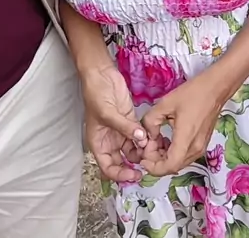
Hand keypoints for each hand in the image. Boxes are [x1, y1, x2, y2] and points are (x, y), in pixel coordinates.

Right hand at [82, 64, 147, 182]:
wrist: (101, 73)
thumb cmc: (96, 94)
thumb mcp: (107, 113)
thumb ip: (124, 127)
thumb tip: (140, 138)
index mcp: (98, 143)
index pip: (108, 167)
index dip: (119, 174)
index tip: (133, 174)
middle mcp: (109, 141)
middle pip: (122, 162)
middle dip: (133, 166)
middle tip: (147, 166)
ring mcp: (121, 131)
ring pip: (133, 150)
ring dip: (142, 151)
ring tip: (151, 149)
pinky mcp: (130, 121)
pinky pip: (139, 135)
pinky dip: (145, 139)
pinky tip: (152, 139)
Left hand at [140, 73, 221, 176]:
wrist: (215, 88)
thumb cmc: (192, 94)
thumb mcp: (165, 103)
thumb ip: (151, 121)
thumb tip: (147, 135)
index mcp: (186, 140)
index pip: (169, 166)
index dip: (153, 167)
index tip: (142, 156)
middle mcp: (195, 149)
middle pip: (173, 167)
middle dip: (156, 160)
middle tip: (147, 143)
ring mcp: (200, 148)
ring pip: (178, 162)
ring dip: (163, 156)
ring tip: (155, 139)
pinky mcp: (201, 144)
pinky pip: (184, 155)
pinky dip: (172, 152)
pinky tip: (165, 138)